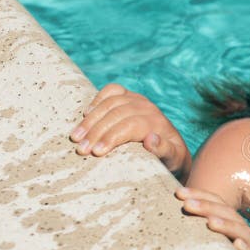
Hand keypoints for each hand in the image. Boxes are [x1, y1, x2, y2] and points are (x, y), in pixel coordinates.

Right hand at [70, 83, 190, 179]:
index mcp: (157, 123)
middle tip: (80, 149)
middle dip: (96, 132)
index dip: (111, 137)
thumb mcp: (173, 159)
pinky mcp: (130, 96)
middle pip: (117, 114)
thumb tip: (151, 139)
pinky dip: (98, 99)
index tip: (96, 152)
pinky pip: (112, 90)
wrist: (174, 148)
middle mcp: (148, 108)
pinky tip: (85, 113)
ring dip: (91, 119)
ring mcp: (138, 100)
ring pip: (111, 103)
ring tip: (76, 136)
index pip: (130, 126)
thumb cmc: (171, 158)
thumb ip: (164, 150)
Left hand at [175, 186, 249, 249]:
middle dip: (207, 207)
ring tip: (209, 222)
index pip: (218, 204)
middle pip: (228, 214)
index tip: (178, 193)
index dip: (200, 195)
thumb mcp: (221, 247)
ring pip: (242, 232)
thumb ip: (204, 236)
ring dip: (226, 225)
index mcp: (233, 226)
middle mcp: (244, 233)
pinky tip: (237, 245)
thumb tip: (171, 227)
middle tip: (186, 204)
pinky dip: (247, 249)